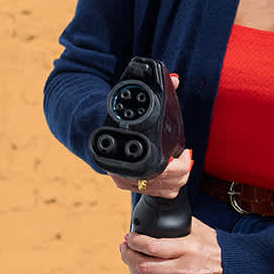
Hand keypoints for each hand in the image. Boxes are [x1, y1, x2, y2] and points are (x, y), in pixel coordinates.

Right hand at [107, 73, 189, 196]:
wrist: (90, 131)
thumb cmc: (113, 118)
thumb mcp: (133, 104)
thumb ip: (158, 92)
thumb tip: (175, 79)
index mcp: (128, 156)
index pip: (164, 171)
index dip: (181, 162)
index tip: (183, 149)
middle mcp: (126, 174)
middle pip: (170, 181)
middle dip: (182, 167)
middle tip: (182, 153)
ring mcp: (128, 183)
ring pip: (168, 190)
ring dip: (178, 177)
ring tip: (178, 161)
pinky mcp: (130, 187)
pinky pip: (161, 194)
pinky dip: (169, 185)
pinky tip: (169, 172)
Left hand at [120, 218, 221, 273]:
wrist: (233, 268)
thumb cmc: (216, 247)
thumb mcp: (198, 229)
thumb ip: (177, 223)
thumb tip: (157, 216)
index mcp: (187, 249)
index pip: (153, 247)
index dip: (135, 241)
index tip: (130, 236)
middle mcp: (182, 268)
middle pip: (145, 266)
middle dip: (129, 255)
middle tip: (125, 247)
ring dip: (132, 269)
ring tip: (130, 259)